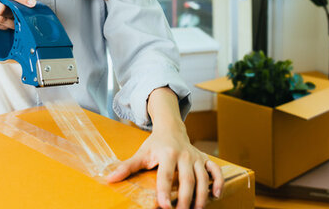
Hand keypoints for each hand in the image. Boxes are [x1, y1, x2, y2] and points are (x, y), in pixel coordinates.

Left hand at [106, 88, 223, 208]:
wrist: (172, 128)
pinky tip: (217, 195)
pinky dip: (219, 182)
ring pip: (203, 178)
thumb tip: (109, 178)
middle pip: (187, 179)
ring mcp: (196, 157)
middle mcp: (184, 154)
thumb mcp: (141, 154)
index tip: (163, 206)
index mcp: (167, 153)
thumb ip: (127, 167)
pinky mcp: (205, 159)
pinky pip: (215, 170)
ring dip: (202, 195)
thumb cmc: (155, 144)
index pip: (166, 175)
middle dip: (185, 198)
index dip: (164, 191)